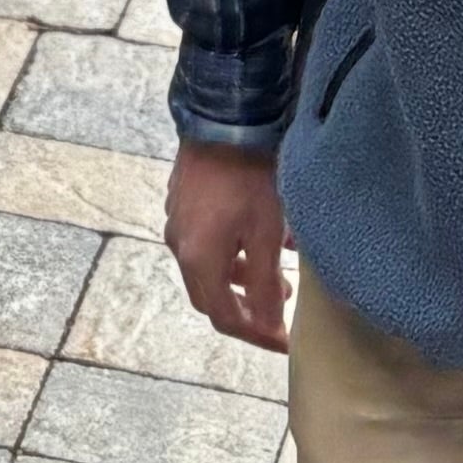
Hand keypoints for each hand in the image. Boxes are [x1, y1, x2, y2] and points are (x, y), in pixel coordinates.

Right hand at [168, 139, 290, 351]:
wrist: (223, 119)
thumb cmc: (248, 177)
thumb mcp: (266, 233)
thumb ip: (266, 283)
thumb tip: (268, 325)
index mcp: (199, 260)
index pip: (224, 316)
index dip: (255, 335)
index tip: (285, 343)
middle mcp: (180, 245)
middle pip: (211, 295)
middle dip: (246, 310)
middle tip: (278, 316)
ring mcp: (178, 221)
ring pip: (210, 267)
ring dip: (242, 279)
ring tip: (279, 275)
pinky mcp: (183, 201)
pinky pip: (206, 241)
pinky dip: (233, 252)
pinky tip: (260, 238)